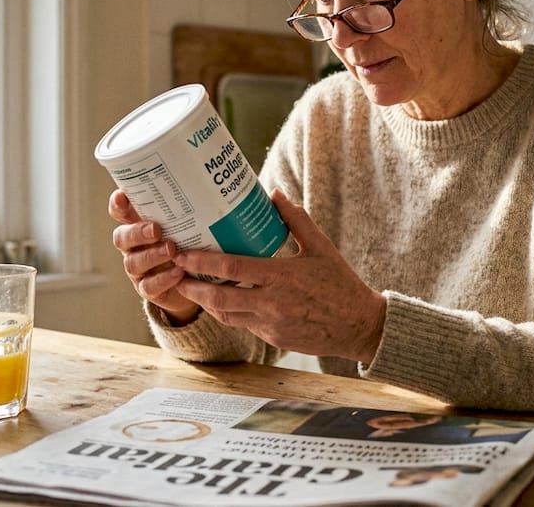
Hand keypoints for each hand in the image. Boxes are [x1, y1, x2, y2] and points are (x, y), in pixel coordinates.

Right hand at [108, 190, 200, 324]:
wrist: (194, 281)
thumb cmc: (188, 243)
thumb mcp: (186, 225)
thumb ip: (187, 210)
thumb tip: (208, 184)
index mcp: (138, 226)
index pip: (120, 212)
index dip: (118, 205)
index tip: (123, 196)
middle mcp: (133, 247)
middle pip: (121, 238)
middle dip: (137, 232)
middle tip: (156, 229)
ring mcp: (139, 270)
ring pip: (133, 262)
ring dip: (152, 255)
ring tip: (171, 250)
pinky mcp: (148, 289)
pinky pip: (149, 286)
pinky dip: (163, 279)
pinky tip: (178, 272)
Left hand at [172, 189, 386, 362]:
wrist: (360, 326)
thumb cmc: (341, 284)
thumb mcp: (321, 247)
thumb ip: (295, 220)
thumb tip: (274, 194)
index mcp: (281, 276)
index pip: (232, 268)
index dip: (202, 262)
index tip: (182, 253)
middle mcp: (272, 303)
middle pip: (218, 298)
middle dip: (190, 288)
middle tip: (174, 275)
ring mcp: (271, 325)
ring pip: (226, 315)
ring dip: (205, 302)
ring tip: (190, 288)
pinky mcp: (274, 339)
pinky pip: (243, 325)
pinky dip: (229, 313)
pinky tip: (221, 301)